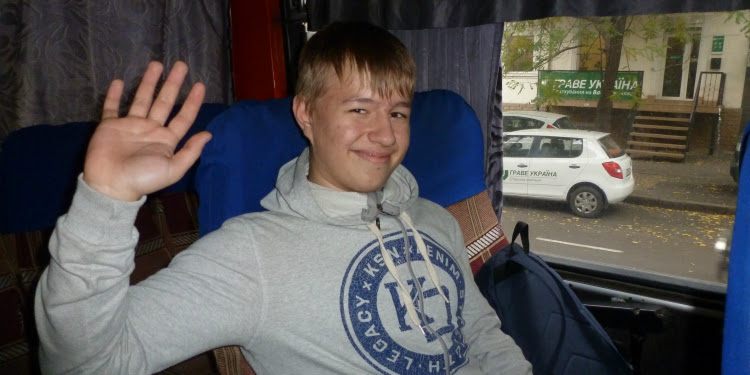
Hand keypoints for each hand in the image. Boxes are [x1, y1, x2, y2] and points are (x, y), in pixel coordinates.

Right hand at [83, 61, 211, 200]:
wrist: (111, 185)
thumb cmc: (143, 178)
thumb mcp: (173, 168)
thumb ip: (190, 151)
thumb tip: (208, 134)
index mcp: (166, 139)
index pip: (183, 117)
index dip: (192, 102)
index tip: (200, 85)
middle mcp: (150, 129)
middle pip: (164, 102)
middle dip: (173, 84)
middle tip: (181, 65)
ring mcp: (130, 126)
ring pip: (141, 99)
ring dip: (149, 82)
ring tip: (157, 64)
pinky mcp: (110, 126)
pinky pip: (112, 108)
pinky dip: (114, 95)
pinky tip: (118, 81)